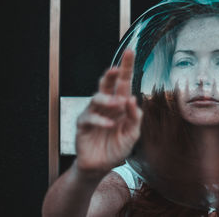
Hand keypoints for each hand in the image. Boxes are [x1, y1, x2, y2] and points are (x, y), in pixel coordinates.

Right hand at [75, 50, 142, 175]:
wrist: (101, 166)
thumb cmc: (117, 147)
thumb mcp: (132, 134)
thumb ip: (135, 117)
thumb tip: (133, 98)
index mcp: (121, 105)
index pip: (124, 83)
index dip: (126, 67)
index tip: (129, 51)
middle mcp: (107, 105)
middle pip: (107, 84)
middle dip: (112, 74)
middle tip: (116, 68)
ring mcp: (94, 113)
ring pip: (96, 97)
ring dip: (107, 99)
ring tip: (117, 104)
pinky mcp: (83, 124)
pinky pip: (90, 117)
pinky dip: (100, 120)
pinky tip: (109, 125)